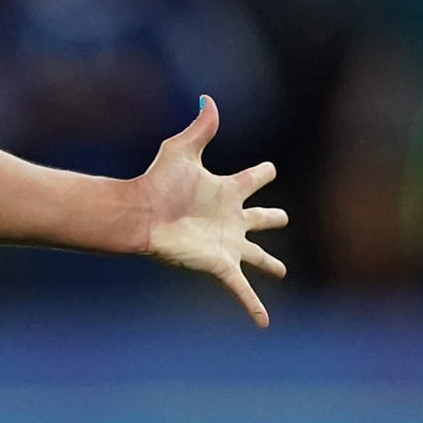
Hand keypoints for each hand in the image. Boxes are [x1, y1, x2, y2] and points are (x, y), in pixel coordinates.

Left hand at [131, 97, 288, 327]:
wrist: (140, 214)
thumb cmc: (157, 182)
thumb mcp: (181, 150)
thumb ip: (200, 127)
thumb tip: (207, 97)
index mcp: (225, 190)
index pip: (252, 180)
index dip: (263, 173)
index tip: (269, 170)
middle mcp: (229, 218)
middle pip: (259, 218)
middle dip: (272, 218)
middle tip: (281, 217)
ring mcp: (227, 244)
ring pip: (256, 255)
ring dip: (270, 264)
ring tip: (281, 271)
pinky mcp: (220, 264)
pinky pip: (241, 289)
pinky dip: (254, 306)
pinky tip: (264, 324)